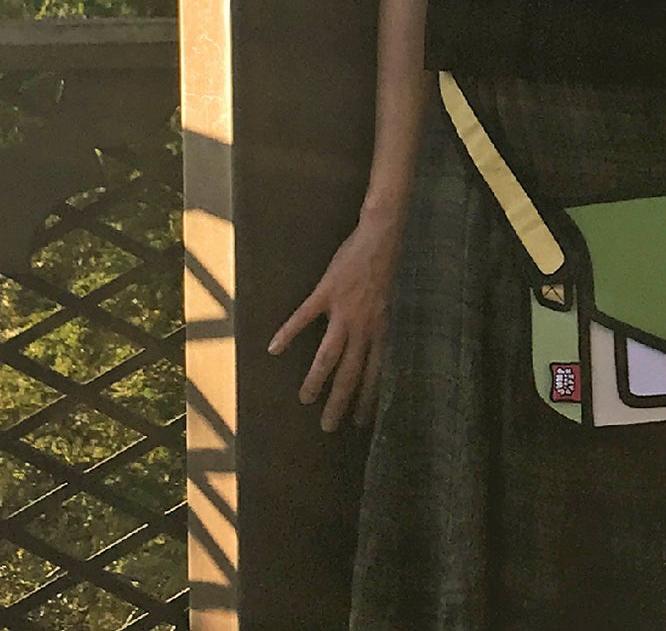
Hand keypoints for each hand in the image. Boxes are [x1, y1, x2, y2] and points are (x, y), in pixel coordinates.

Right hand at [267, 208, 403, 432]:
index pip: (374, 374)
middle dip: (340, 402)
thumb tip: (379, 346)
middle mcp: (363, 326)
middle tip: (329, 427)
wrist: (381, 237)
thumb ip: (382, 325)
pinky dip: (288, 333)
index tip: (360, 423)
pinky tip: (273, 348)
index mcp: (380, 329)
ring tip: (304, 399)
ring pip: (329, 355)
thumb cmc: (387, 267)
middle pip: (350, 373)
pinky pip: (304, 317)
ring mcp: (344, 310)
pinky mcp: (326, 292)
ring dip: (316, 379)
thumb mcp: (392, 302)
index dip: (367, 399)